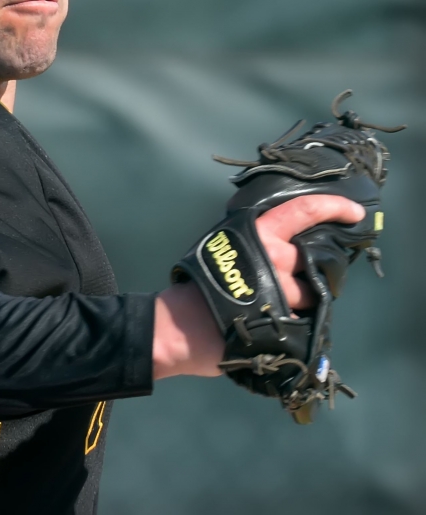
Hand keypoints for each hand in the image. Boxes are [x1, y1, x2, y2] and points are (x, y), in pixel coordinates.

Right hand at [152, 194, 365, 379]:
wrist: (179, 327)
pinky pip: (299, 318)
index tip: (355, 212)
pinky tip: (267, 326)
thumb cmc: (194, 287)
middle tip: (284, 285)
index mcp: (256, 233)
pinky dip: (289, 323)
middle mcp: (274, 257)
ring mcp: (282, 289)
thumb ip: (252, 244)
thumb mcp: (221, 249)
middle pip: (311, 260)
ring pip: (309, 293)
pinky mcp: (285, 319)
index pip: (303, 211)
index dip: (333, 207)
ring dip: (296, 301)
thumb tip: (280, 245)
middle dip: (306, 274)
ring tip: (268, 309)